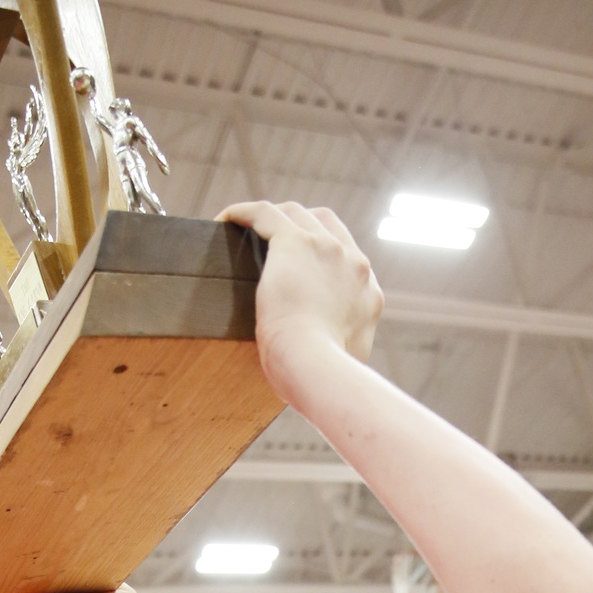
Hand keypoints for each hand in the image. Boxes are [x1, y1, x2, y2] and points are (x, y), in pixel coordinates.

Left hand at [215, 201, 382, 394]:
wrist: (317, 370)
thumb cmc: (325, 379)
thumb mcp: (347, 363)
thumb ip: (345, 345)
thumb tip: (335, 351)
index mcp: (368, 294)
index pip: (347, 257)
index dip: (321, 253)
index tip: (297, 264)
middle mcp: (354, 264)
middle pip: (324, 223)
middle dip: (299, 225)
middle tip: (270, 241)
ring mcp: (326, 249)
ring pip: (295, 213)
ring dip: (271, 217)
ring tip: (244, 230)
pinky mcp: (294, 243)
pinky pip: (264, 213)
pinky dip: (243, 213)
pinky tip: (225, 220)